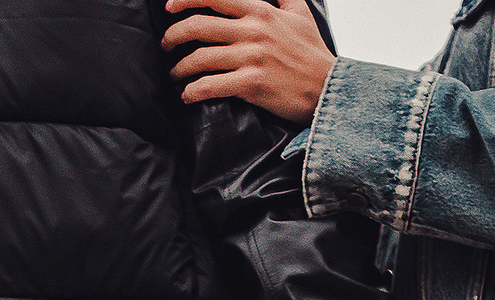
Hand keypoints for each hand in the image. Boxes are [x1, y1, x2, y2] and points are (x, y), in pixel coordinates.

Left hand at [163, 0, 335, 123]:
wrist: (328, 88)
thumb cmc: (313, 53)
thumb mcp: (300, 13)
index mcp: (260, 10)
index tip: (169, 8)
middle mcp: (253, 30)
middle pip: (197, 26)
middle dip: (173, 37)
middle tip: (166, 46)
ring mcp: (251, 57)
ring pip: (199, 58)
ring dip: (179, 68)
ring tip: (175, 74)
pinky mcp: (251, 84)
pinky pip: (209, 86)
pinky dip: (192, 91)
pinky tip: (187, 95)